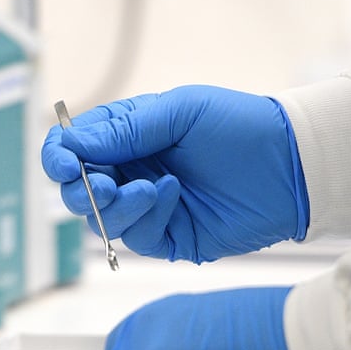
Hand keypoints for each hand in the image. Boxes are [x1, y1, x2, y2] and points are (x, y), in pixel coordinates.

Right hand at [41, 86, 308, 262]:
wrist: (292, 166)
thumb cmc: (240, 127)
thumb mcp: (179, 112)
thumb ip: (124, 129)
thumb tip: (71, 143)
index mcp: (127, 136)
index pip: (73, 149)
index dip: (59, 158)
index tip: (63, 163)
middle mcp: (130, 172)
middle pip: (77, 191)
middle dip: (81, 190)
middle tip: (101, 185)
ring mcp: (147, 207)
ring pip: (101, 221)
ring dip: (115, 207)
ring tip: (149, 188)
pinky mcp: (167, 236)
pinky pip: (135, 238)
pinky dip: (147, 216)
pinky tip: (173, 195)